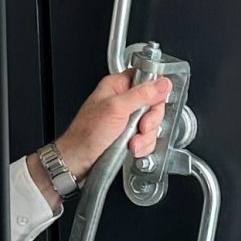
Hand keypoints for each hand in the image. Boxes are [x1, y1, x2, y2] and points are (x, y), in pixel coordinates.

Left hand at [51, 71, 172, 185]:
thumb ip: (142, 94)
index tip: (152, 106)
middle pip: (154, 104)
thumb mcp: (116, 109)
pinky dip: (143, 146)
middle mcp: (123, 100)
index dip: (155, 94)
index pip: (147, 80)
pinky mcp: (129, 134)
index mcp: (117, 86)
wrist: (78, 161)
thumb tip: (163, 83)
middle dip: (150, 121)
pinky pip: (147, 138)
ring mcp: (127, 119)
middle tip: (141, 127)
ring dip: (145, 137)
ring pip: (152, 124)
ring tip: (132, 142)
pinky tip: (132, 148)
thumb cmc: (87, 134)